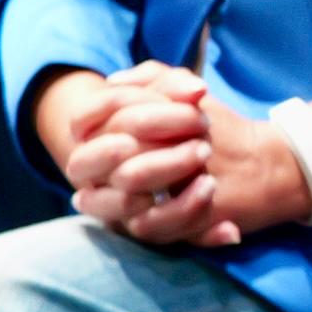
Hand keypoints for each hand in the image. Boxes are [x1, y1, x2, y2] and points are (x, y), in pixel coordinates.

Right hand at [53, 66, 217, 234]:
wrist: (229, 165)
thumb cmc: (184, 117)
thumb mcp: (175, 92)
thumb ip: (174, 83)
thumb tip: (194, 90)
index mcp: (90, 134)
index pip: (83, 118)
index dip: (119, 103)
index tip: (180, 99)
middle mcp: (93, 171)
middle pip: (96, 158)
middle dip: (145, 140)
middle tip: (196, 130)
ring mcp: (112, 202)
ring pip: (124, 198)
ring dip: (167, 170)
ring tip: (204, 151)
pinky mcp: (139, 227)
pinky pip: (152, 227)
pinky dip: (185, 208)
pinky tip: (209, 187)